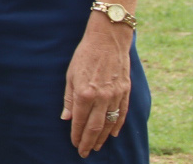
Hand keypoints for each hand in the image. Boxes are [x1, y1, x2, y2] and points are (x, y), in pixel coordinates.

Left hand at [61, 17, 133, 156]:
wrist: (108, 40)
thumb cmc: (85, 55)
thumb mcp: (70, 75)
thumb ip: (69, 98)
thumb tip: (66, 117)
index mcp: (84, 92)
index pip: (79, 121)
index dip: (76, 134)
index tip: (74, 144)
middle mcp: (100, 97)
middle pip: (94, 127)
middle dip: (88, 142)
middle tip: (84, 152)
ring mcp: (115, 95)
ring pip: (109, 123)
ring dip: (102, 137)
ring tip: (96, 146)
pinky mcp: (125, 92)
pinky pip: (121, 113)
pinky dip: (117, 126)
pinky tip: (112, 134)